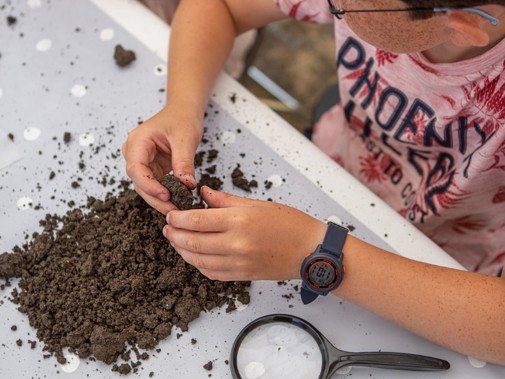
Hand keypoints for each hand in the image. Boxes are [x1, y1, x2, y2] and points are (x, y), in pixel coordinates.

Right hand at [122, 106, 202, 213]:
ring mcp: (142, 162)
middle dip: (155, 197)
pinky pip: (155, 185)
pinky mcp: (151, 169)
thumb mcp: (185, 138)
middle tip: (174, 210)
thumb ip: (183, 161)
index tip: (165, 195)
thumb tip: (187, 184)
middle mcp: (135, 153)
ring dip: (159, 199)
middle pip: (139, 181)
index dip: (149, 185)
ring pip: (145, 187)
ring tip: (176, 209)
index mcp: (138, 141)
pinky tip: (176, 202)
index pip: (136, 168)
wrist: (183, 112)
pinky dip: (165, 194)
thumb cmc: (181, 119)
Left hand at [162, 186, 326, 280]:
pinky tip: (194, 256)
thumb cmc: (289, 223)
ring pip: (198, 260)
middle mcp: (235, 243)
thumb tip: (202, 193)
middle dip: (173, 235)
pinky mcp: (242, 275)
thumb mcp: (256, 203)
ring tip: (176, 241)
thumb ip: (225, 200)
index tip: (170, 215)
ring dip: (182, 251)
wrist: (310, 250)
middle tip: (167, 228)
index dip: (177, 218)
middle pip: (191, 241)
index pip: (196, 220)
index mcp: (239, 220)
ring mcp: (238, 262)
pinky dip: (198, 265)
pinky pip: (211, 273)